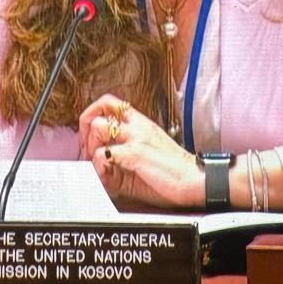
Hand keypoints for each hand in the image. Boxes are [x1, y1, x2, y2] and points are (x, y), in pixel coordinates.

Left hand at [78, 94, 203, 208]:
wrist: (197, 181)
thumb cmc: (174, 172)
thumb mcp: (147, 154)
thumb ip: (125, 154)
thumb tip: (103, 163)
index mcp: (141, 123)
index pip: (110, 103)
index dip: (93, 114)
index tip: (91, 136)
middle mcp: (138, 125)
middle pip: (99, 109)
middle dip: (86, 130)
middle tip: (88, 150)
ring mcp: (136, 138)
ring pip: (98, 127)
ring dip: (92, 147)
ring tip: (100, 164)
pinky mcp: (136, 154)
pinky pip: (104, 154)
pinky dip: (99, 167)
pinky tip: (109, 176)